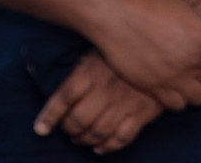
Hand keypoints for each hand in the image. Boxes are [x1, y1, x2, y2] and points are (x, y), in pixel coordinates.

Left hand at [34, 52, 161, 153]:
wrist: (160, 55)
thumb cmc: (119, 53)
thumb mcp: (95, 52)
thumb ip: (79, 70)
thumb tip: (61, 90)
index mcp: (90, 72)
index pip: (64, 97)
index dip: (49, 116)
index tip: (40, 129)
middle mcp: (105, 90)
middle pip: (78, 119)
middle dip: (68, 130)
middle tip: (66, 130)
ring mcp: (123, 104)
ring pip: (97, 132)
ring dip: (84, 140)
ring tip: (79, 139)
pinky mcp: (140, 115)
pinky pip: (121, 138)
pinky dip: (107, 147)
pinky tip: (99, 148)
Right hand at [88, 0, 200, 110]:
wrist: (113, 14)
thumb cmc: (145, 1)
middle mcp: (196, 59)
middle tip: (194, 68)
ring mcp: (177, 76)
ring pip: (200, 97)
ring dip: (194, 90)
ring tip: (182, 81)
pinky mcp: (157, 88)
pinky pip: (177, 104)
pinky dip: (175, 99)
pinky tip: (167, 86)